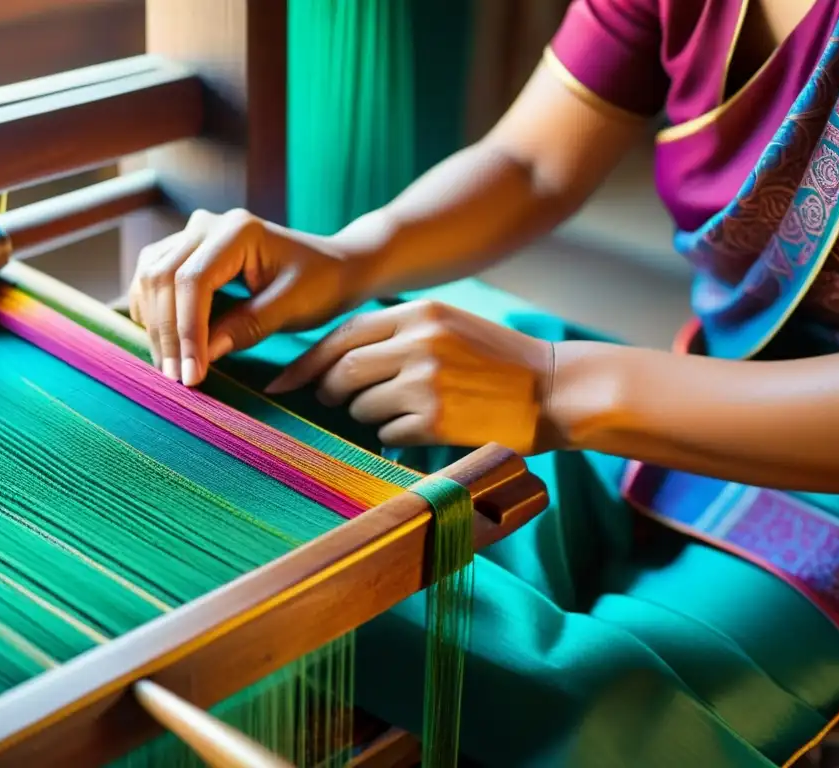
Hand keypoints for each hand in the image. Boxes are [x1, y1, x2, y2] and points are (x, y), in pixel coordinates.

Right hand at [129, 208, 362, 385]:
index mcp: (238, 231)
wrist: (332, 266)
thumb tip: (203, 354)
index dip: (187, 331)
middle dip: (167, 333)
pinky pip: (152, 277)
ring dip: (154, 324)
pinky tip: (164, 342)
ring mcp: (193, 234)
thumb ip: (248, 327)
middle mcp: (208, 225)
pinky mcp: (185, 250)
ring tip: (170, 367)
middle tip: (177, 379)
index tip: (192, 374)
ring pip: (150, 276)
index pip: (193, 281)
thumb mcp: (292, 307)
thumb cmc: (320, 284)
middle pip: (162, 277)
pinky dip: (152, 311)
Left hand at [265, 300, 559, 453]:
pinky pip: (387, 434)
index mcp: (420, 313)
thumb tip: (338, 358)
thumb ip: (399, 332)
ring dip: (367, 415)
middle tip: (334, 401)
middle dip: (329, 391)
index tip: (283, 382)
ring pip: (361, 406)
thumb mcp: (450, 325)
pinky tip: (420, 429)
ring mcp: (427, 381)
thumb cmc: (501, 360)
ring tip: (399, 412)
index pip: (344, 335)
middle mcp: (420, 342)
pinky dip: (394, 436)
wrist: (556, 388)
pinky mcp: (436, 419)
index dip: (307, 361)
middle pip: (343, 370)